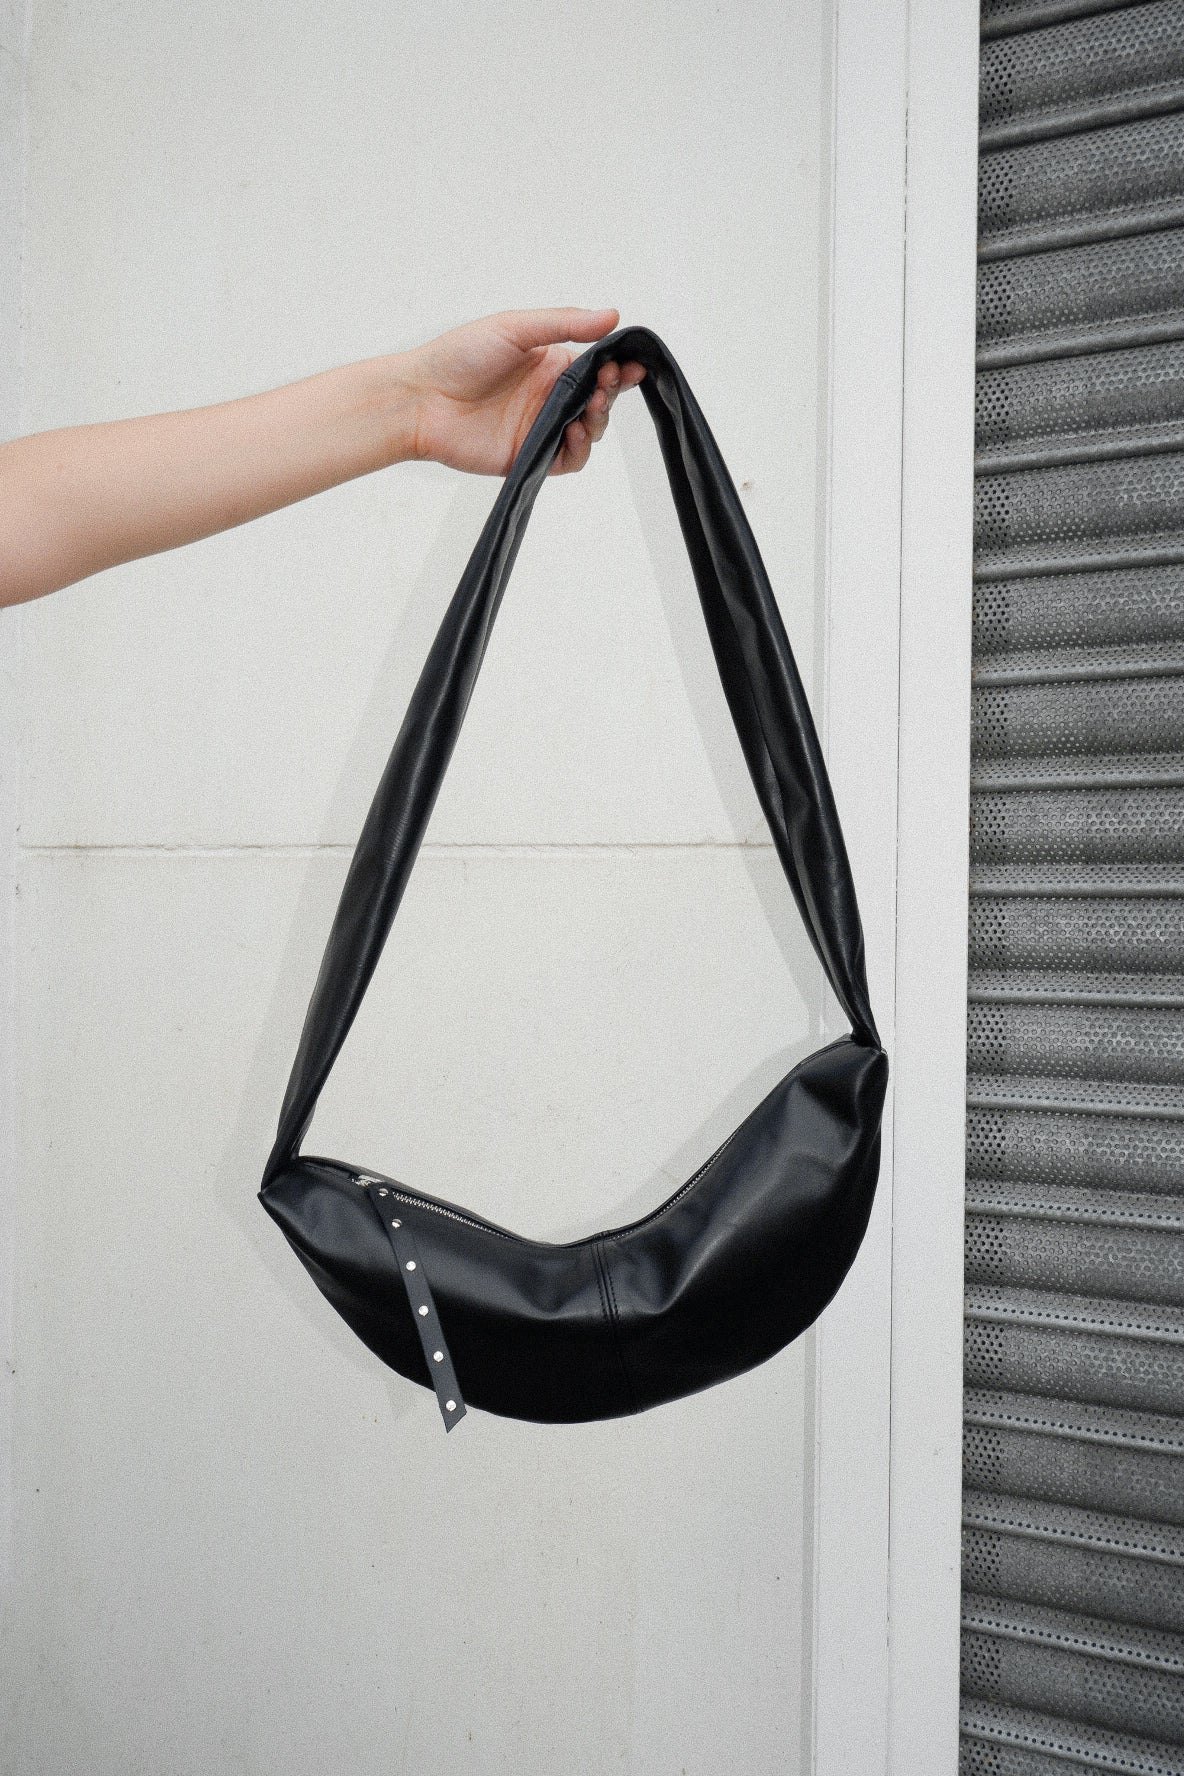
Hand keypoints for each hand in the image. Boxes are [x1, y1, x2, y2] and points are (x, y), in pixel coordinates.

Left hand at [402, 307, 645, 476]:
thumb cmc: (458, 356)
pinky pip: (569, 460)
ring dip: (599, 420)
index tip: (632, 364)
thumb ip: (564, 323)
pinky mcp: (531, 456)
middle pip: (599, 399)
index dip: (619, 367)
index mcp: (550, 363)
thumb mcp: (515, 327)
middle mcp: (550, 395)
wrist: (421, 399)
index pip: (597, 366)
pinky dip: (580, 450)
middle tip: (606, 383)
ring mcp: (541, 427)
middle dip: (611, 391)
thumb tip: (612, 315)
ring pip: (589, 431)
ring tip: (590, 407)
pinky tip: (574, 433)